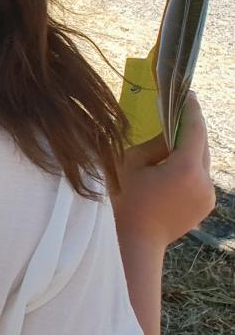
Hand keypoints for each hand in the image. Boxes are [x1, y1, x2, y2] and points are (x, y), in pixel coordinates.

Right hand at [113, 94, 216, 249]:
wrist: (135, 241)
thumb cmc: (126, 199)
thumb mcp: (133, 163)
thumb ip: (156, 143)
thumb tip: (169, 132)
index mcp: (185, 168)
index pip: (194, 129)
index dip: (190, 108)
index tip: (186, 93)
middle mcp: (204, 181)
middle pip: (201, 145)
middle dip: (189, 128)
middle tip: (175, 112)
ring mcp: (209, 195)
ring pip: (202, 161)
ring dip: (189, 149)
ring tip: (170, 141)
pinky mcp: (206, 205)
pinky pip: (201, 177)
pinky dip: (189, 167)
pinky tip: (171, 167)